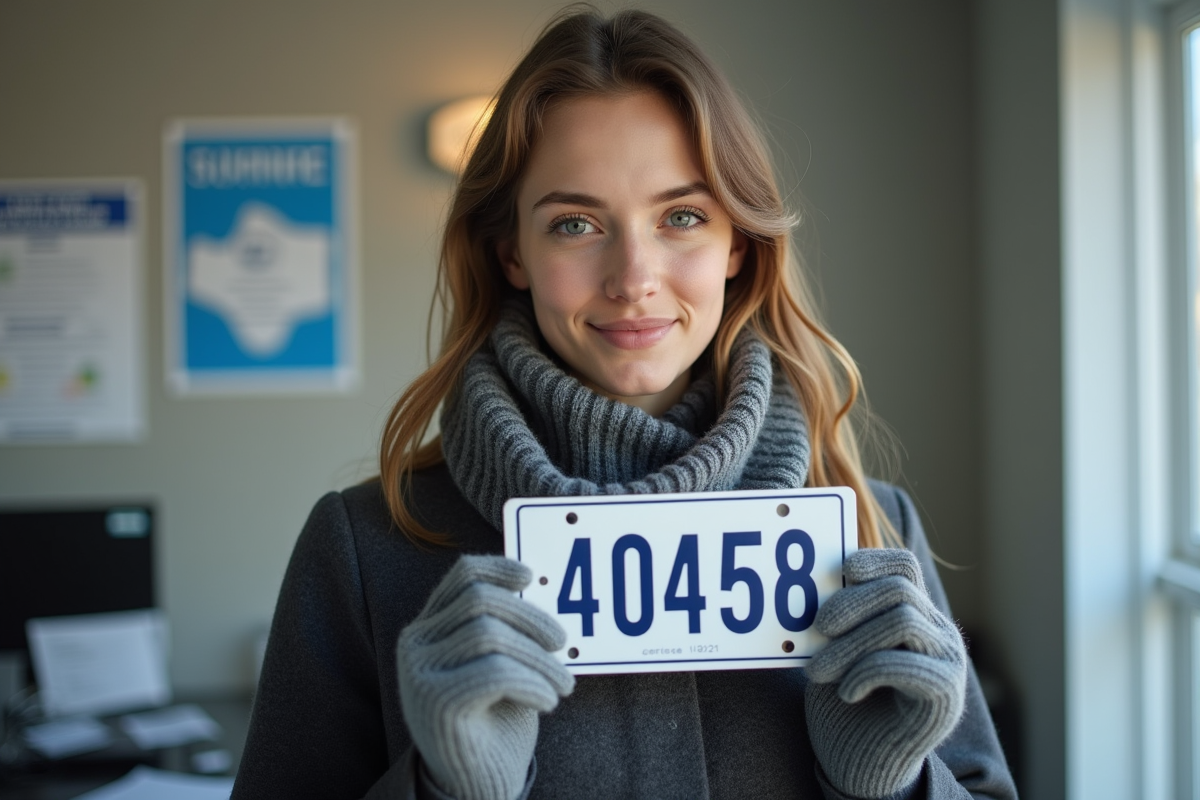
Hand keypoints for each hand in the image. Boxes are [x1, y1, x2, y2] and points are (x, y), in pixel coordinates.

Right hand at [397, 555, 574, 799]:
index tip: (531, 575)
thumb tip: (533, 583)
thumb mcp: (499, 665)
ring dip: (539, 657)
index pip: (461, 576)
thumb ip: (503, 627)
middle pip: (481, 600)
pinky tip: (548, 700)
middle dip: (532, 617)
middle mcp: (416, 645)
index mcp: (429, 629)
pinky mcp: (436, 702)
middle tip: (563, 643)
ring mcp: (420, 673)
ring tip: (563, 684)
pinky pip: (494, 672)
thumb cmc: (494, 722)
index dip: (498, 567)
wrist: (475, 787)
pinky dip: (532, 682)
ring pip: (489, 634)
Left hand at [804, 548, 966, 798]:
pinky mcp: (945, 693)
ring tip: (819, 672)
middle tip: (816, 628)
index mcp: (914, 614)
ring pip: (902, 619)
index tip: (839, 573)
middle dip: (850, 602)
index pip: (903, 564)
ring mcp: (947, 660)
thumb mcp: (835, 649)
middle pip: (899, 587)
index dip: (871, 560)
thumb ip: (837, 616)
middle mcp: (938, 632)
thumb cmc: (844, 703)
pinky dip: (864, 673)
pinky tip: (847, 693)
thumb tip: (811, 578)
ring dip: (850, 643)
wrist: (863, 765)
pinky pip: (902, 662)